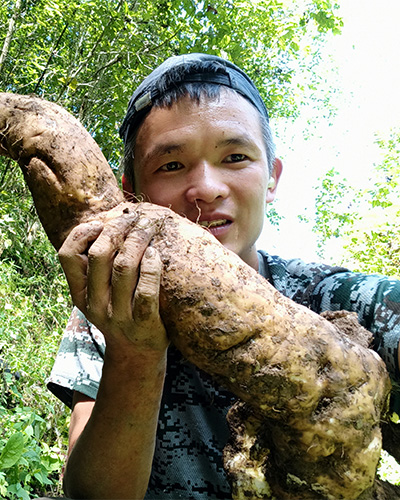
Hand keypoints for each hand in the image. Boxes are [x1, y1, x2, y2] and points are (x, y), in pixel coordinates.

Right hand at [58, 212, 167, 354]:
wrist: (137, 353)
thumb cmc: (121, 312)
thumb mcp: (99, 293)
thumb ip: (97, 267)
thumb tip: (110, 221)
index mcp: (80, 294)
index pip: (67, 255)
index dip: (83, 232)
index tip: (102, 222)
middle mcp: (95, 304)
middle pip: (99, 254)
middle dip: (118, 229)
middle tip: (134, 218)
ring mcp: (119, 314)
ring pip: (124, 266)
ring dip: (138, 240)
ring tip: (148, 228)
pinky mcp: (144, 322)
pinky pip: (146, 289)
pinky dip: (152, 266)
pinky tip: (156, 253)